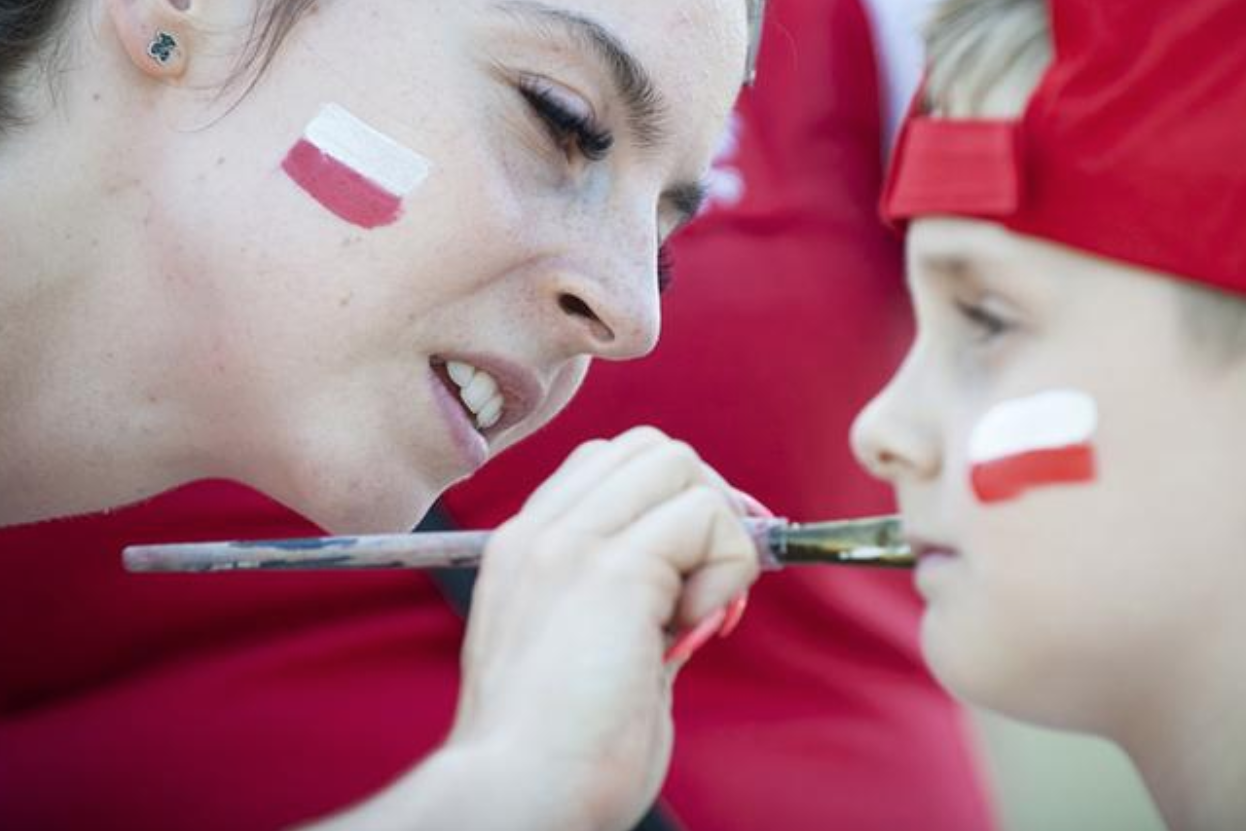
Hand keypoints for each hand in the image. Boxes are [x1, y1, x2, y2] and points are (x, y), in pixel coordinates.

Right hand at [445, 427, 761, 830]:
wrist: (518, 796)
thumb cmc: (560, 752)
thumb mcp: (586, 652)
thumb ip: (631, 604)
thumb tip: (699, 582)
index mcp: (525, 548)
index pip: (610, 462)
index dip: (669, 504)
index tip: (686, 579)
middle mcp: (541, 531)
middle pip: (653, 448)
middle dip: (702, 505)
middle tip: (703, 590)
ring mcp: (572, 543)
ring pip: (682, 467)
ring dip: (714, 533)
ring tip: (691, 613)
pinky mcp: (615, 570)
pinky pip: (707, 519)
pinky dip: (727, 567)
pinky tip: (694, 628)